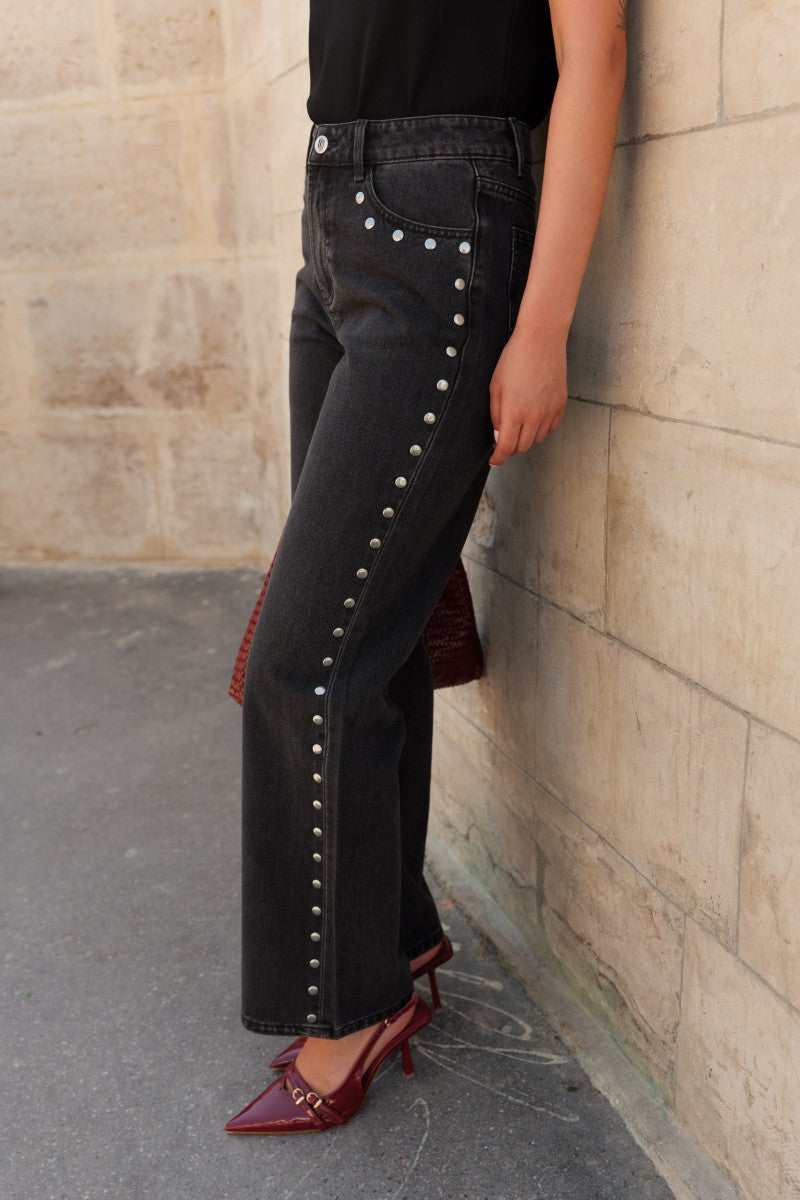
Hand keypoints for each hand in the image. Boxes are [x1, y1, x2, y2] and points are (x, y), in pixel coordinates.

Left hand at [487, 323, 567, 465]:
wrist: (541, 340)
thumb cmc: (514, 359)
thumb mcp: (495, 386)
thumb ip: (496, 414)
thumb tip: (498, 434)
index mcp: (514, 412)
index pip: (506, 447)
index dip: (499, 458)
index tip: (494, 460)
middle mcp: (534, 416)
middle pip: (522, 447)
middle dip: (511, 448)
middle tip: (504, 441)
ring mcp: (550, 411)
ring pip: (538, 439)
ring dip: (526, 438)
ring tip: (519, 426)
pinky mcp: (561, 404)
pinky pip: (551, 427)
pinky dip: (541, 429)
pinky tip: (534, 420)